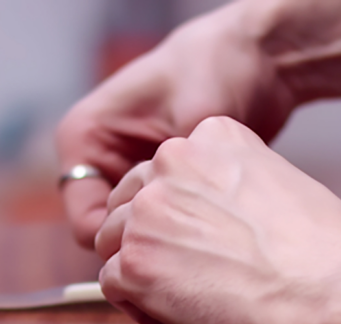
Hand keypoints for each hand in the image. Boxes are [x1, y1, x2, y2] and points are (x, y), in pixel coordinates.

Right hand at [55, 3, 295, 247]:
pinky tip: (212, 220)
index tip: (169, 248)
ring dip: (167, 237)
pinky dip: (182, 227)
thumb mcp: (190, 122)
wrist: (256, 57)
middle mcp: (97, 160)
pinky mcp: (155, 184)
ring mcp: (125, 172)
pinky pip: (159, 223)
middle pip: (109, 234)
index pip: (87, 225)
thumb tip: (160, 228)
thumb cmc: (216, 72)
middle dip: (147, 244)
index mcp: (84, 139)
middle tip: (191, 241)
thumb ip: (172, 176)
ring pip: (136, 233)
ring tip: (205, 228)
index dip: (125, 246)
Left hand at [96, 116, 340, 323]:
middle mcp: (170, 162)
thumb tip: (211, 214)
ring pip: (114, 243)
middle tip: (199, 275)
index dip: (182, 215)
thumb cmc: (326, 253)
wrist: (336, 295)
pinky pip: (114, 286)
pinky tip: (187, 315)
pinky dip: (142, 306)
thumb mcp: (279, 180)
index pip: (164, 172)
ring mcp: (147, 213)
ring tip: (197, 297)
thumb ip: (231, 184)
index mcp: (209, 136)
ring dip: (145, 273)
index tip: (212, 241)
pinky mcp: (134, 264)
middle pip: (129, 204)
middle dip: (153, 240)